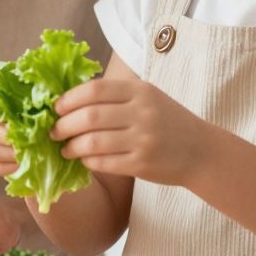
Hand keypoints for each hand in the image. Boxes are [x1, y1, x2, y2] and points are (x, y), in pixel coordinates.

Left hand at [51, 77, 213, 186]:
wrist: (201, 151)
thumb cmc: (168, 122)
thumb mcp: (148, 98)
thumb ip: (116, 95)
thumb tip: (69, 100)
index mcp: (140, 91)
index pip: (94, 90)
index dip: (68, 99)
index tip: (55, 108)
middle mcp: (142, 113)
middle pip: (89, 117)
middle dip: (63, 125)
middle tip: (53, 131)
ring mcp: (143, 140)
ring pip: (92, 142)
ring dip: (72, 147)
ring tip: (65, 148)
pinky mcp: (142, 164)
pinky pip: (104, 163)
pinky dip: (87, 162)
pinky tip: (84, 160)